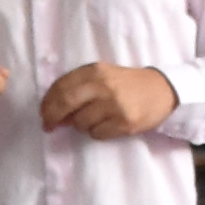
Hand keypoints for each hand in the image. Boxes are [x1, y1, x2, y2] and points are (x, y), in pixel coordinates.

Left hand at [39, 62, 177, 140]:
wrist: (162, 89)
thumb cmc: (127, 83)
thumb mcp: (103, 75)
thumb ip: (79, 87)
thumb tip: (53, 110)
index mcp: (95, 70)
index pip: (61, 87)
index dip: (47, 102)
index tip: (43, 113)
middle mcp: (104, 85)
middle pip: (66, 103)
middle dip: (52, 117)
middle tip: (49, 126)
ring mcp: (114, 105)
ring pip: (80, 123)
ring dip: (81, 125)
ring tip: (95, 119)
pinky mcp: (124, 122)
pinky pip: (97, 134)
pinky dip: (97, 132)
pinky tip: (108, 124)